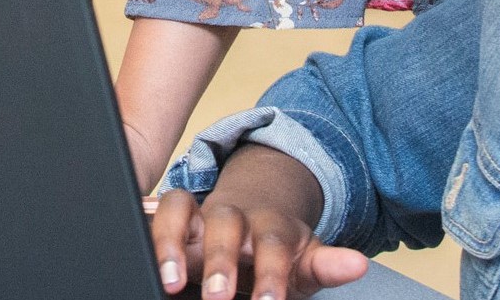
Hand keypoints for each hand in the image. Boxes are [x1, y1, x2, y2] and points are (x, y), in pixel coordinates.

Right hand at [150, 189, 367, 299]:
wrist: (251, 219)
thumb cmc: (277, 251)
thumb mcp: (304, 262)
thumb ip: (327, 266)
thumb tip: (357, 265)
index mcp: (270, 226)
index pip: (273, 245)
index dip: (271, 274)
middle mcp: (233, 214)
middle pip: (226, 225)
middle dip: (221, 261)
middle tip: (219, 299)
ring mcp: (200, 212)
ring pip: (181, 209)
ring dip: (173, 243)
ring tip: (172, 282)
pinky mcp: (173, 216)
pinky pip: (157, 209)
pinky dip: (149, 225)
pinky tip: (141, 254)